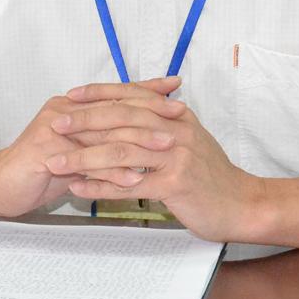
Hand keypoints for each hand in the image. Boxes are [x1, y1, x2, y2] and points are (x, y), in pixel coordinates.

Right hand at [0, 78, 182, 217]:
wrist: (0, 186)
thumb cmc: (40, 170)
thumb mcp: (78, 152)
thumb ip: (103, 141)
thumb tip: (139, 136)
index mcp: (74, 106)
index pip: (115, 93)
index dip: (146, 89)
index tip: (176, 88)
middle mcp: (65, 111)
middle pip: (115, 107)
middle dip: (151, 110)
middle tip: (181, 114)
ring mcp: (55, 130)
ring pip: (104, 132)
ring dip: (139, 140)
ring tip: (168, 147)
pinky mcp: (48, 152)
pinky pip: (87, 160)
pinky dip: (113, 171)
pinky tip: (135, 179)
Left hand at [45, 79, 262, 241]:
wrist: (242, 204)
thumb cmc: (210, 176)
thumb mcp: (188, 140)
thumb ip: (161, 123)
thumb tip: (129, 111)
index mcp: (176, 116)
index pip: (132, 96)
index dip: (99, 94)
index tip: (71, 95)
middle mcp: (177, 129)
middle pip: (122, 119)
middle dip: (84, 121)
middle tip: (55, 125)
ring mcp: (177, 156)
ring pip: (121, 151)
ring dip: (84, 157)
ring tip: (57, 162)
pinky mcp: (176, 184)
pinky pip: (130, 184)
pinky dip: (100, 187)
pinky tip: (79, 189)